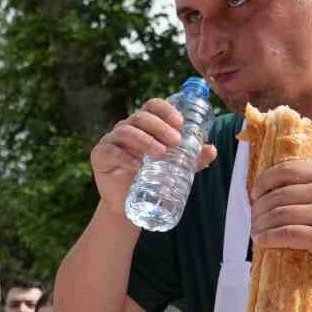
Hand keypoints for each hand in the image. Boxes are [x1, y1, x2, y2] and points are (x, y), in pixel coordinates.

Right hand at [90, 98, 217, 215]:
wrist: (127, 204)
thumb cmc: (150, 179)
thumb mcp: (174, 168)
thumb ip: (192, 159)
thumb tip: (211, 150)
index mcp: (144, 125)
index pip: (153, 107)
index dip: (166, 110)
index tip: (180, 122)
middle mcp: (127, 128)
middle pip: (141, 117)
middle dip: (160, 127)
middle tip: (176, 142)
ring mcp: (112, 140)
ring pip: (126, 131)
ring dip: (145, 140)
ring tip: (161, 154)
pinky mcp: (100, 156)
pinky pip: (111, 151)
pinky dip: (125, 156)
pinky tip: (137, 165)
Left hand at [250, 161, 311, 287]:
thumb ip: (310, 191)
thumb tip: (268, 193)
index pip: (287, 170)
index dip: (264, 181)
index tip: (254, 195)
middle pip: (279, 194)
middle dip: (258, 208)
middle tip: (253, 220)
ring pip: (280, 214)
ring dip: (260, 224)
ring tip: (255, 232)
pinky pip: (286, 234)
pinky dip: (269, 238)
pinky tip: (262, 241)